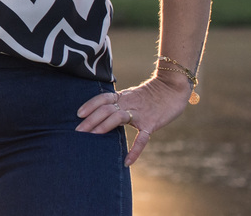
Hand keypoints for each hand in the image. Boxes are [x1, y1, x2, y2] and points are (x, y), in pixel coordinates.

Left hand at [75, 73, 191, 165]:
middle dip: (90, 120)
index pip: (102, 98)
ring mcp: (140, 114)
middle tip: (77, 132)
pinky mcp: (151, 124)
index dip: (89, 105)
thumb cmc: (152, 94)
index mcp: (122, 97)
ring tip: (92, 138)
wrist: (173, 88)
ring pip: (117, 118)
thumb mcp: (132, 95)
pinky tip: (127, 161)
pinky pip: (142, 138)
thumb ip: (119, 103)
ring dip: (103, 127)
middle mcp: (128, 104)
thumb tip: (104, 113)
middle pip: (105, 109)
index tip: (78, 114)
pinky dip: (134, 151)